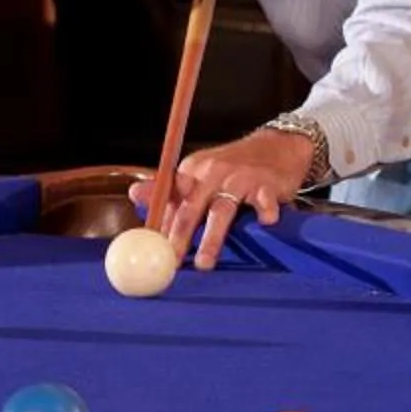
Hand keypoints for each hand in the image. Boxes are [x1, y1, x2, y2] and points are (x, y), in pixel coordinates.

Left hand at [125, 127, 315, 269]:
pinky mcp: (266, 184)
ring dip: (212, 238)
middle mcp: (212, 172)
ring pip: (221, 210)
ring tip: (204, 264)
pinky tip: (264, 223)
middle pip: (191, 208)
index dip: (162, 227)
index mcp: (192, 171)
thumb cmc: (232, 168)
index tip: (153, 251)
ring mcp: (240, 178)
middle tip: (172, 263)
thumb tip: (134, 194)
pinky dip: (264, 212)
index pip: (171, 200)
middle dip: (180, 238)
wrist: (277, 147)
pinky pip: (263, 201)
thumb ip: (170, 190)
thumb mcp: (198, 173)